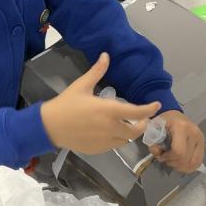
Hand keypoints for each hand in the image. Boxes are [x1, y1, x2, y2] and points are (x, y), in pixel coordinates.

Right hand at [41, 52, 159, 153]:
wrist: (49, 126)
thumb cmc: (66, 104)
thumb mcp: (82, 85)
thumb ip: (97, 71)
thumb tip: (106, 55)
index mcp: (109, 111)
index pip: (137, 112)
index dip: (150, 109)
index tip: (157, 105)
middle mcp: (111, 128)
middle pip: (135, 131)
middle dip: (142, 124)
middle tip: (142, 119)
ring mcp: (105, 141)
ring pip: (125, 140)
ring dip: (129, 133)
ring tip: (126, 125)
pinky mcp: (97, 150)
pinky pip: (113, 146)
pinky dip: (116, 140)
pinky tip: (110, 133)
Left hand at [147, 110, 204, 172]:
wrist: (175, 116)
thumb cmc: (164, 122)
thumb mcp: (154, 128)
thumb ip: (153, 142)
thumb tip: (158, 154)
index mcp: (181, 127)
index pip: (178, 151)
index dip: (168, 158)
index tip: (161, 155)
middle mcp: (194, 133)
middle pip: (185, 159)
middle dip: (173, 163)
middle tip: (165, 158)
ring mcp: (200, 139)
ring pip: (193, 163)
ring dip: (181, 166)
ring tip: (173, 160)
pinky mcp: (203, 144)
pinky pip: (198, 162)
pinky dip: (188, 166)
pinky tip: (180, 162)